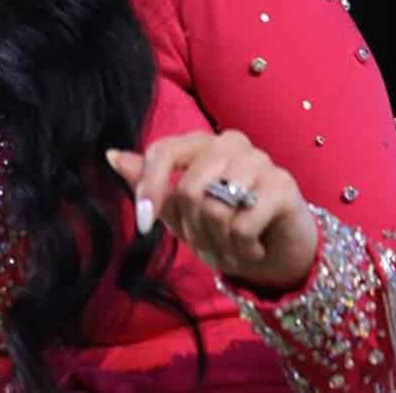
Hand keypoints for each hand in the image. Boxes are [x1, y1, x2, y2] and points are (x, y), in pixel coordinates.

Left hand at [106, 130, 318, 292]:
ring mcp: (259, 160)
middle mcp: (229, 143)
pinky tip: (253, 249)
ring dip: (218, 242)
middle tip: (208, 245)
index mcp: (200, 143)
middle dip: (192, 230)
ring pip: (215, 208)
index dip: (149, 188)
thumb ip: (149, 183)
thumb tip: (113, 155)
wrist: (276, 252)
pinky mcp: (283, 184)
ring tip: (231, 247)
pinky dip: (242, 248)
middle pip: (188, 189)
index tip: (143, 225)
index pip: (163, 151)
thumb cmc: (224, 226)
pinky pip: (243, 224)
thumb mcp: (179, 211)